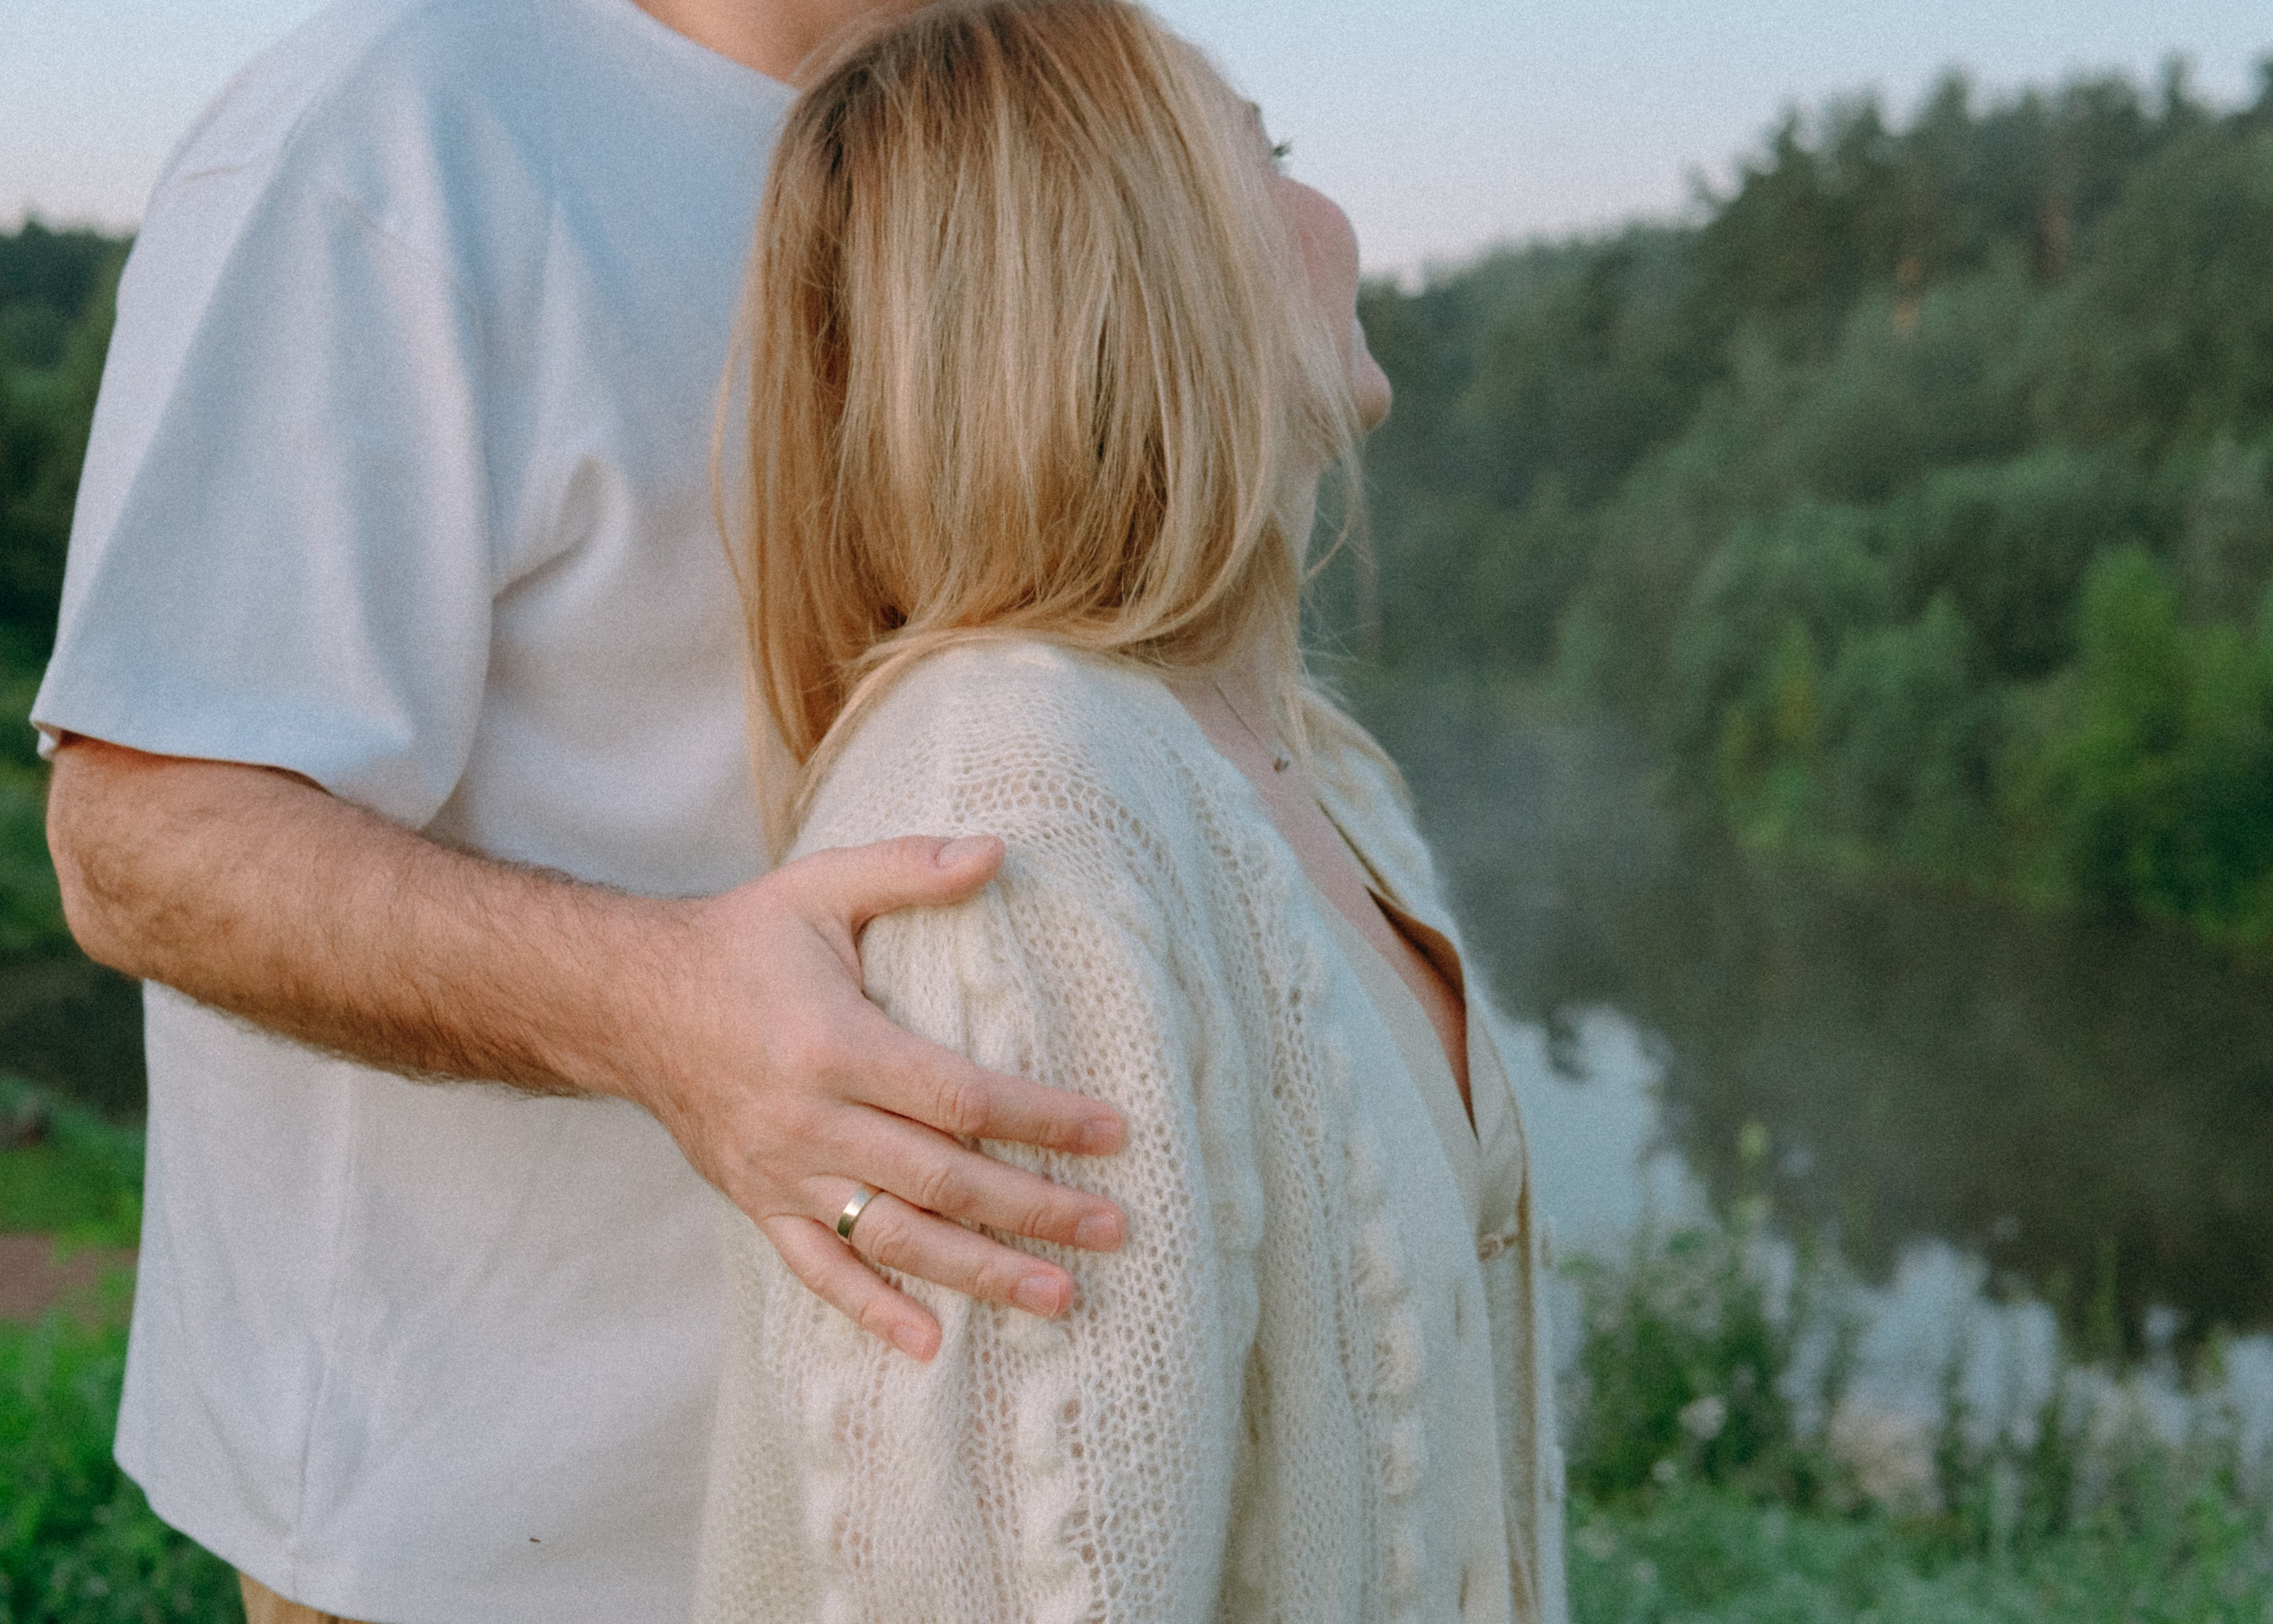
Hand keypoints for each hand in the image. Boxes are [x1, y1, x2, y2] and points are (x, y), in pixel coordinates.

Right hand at [632, 834, 1127, 1360]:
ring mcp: (781, 1173)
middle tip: (1111, 1229)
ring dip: (980, 1273)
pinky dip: (874, 1309)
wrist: (625, 1003)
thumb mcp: (819, 888)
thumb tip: (997, 850)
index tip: (1111, 1132)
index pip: (957, 1096)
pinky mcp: (758, 1203)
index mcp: (833, 1044)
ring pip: (894, 1238)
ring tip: (1060, 1298)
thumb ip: (908, 868)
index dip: (1038, 1118)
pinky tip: (933, 1342)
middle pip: (940, 1179)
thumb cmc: (740, 940)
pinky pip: (820, 1270)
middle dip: (1032, 1209)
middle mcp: (809, 1122)